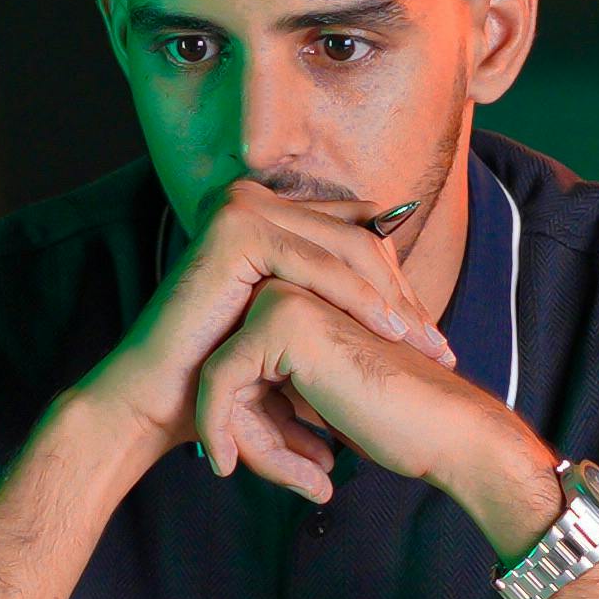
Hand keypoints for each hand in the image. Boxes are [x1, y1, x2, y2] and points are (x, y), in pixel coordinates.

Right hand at [76, 181, 452, 470]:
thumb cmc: (223, 376)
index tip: (431, 335)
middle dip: (405, 294)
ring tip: (426, 344)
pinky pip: (316, 263)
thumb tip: (407, 304)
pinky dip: (360, 298)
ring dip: (394, 299)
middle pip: (358, 238)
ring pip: (345, 249)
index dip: (399, 285)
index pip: (356, 235)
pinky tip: (392, 331)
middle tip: (440, 345)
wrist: (159, 400)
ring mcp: (241, 206)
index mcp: (266, 213)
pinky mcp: (235, 228)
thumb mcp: (293, 331)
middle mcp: (252, 198)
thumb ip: (337, 307)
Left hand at [193, 283, 558, 545]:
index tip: (297, 466)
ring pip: (219, 380)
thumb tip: (216, 417)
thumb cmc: (396, 422)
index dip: (258, 426)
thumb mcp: (320, 400)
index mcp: (303, 299)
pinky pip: (219, 384)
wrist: (449, 432)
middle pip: (225, 370)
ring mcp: (287, 296)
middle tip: (308, 477)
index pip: (241, 367)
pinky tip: (237, 468)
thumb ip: (275, 389)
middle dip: (253, 434)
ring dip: (254, 443)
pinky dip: (223, 432)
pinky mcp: (282, 322)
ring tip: (309, 478)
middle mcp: (292, 285)